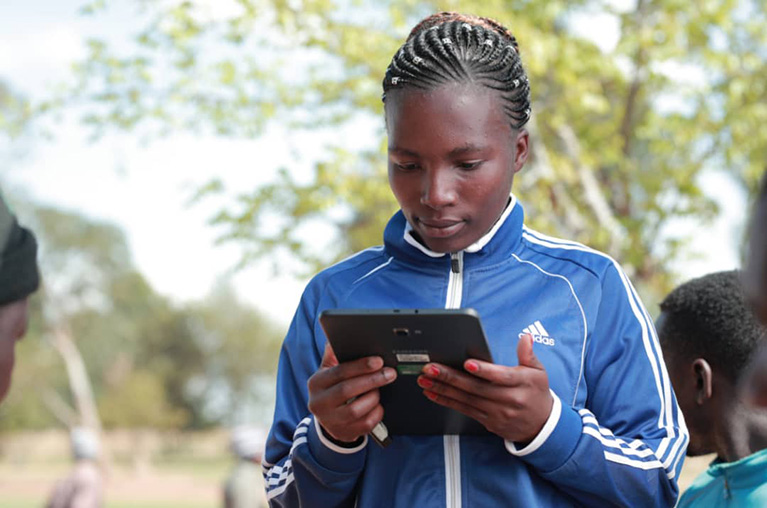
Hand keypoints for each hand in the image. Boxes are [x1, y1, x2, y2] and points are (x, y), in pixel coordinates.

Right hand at [307, 343, 396, 443]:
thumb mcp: (329, 370)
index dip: (360, 366)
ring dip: (372, 398)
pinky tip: (378, 406)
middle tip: (390, 373)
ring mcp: (330, 420)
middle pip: (347, 390)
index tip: (378, 361)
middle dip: (372, 380)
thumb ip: (334, 355)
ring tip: (380, 390)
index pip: (339, 372)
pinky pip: (364, 425)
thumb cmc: (332, 388)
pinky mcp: (343, 433)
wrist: (329, 418)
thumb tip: (338, 338)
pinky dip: (376, 414)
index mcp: (316, 383)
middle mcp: (319, 403)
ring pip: (355, 410)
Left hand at [417, 333, 552, 443]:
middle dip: (451, 377)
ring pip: (466, 400)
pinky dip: (447, 401)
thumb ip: (528, 354)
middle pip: (477, 388)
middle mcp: (508, 399)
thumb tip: (525, 337)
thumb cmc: (537, 394)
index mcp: (521, 383)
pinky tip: (433, 393)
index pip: (501, 376)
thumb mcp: (539, 372)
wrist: (541, 426)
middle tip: (432, 368)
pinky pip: (464, 410)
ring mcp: (496, 412)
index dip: (484, 370)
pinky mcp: (488, 421)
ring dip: (443, 389)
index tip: (468, 363)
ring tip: (425, 379)